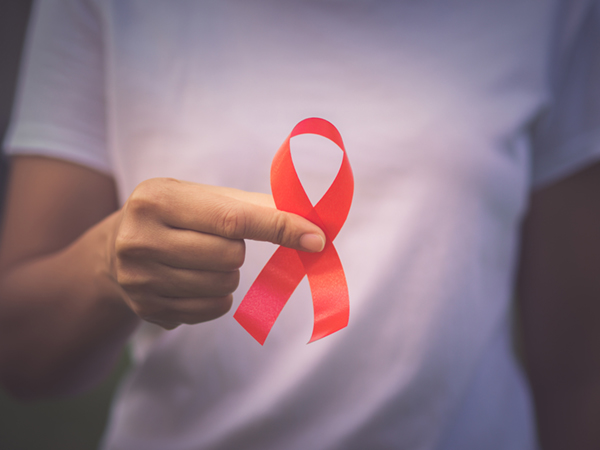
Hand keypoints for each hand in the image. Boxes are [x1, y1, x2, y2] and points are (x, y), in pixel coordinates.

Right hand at [111, 178, 324, 328]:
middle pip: (229, 256)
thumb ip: (254, 207)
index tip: (316, 238)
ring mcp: (138, 277)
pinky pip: (211, 310)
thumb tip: (310, 223)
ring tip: (204, 261)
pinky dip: (217, 298)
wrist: (118, 247)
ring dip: (227, 275)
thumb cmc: (176, 216)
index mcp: (157, 199)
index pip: (232, 218)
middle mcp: (139, 238)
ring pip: (222, 286)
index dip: (279, 227)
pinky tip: (196, 282)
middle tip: (218, 243)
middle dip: (237, 251)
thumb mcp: (204, 198)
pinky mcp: (145, 307)